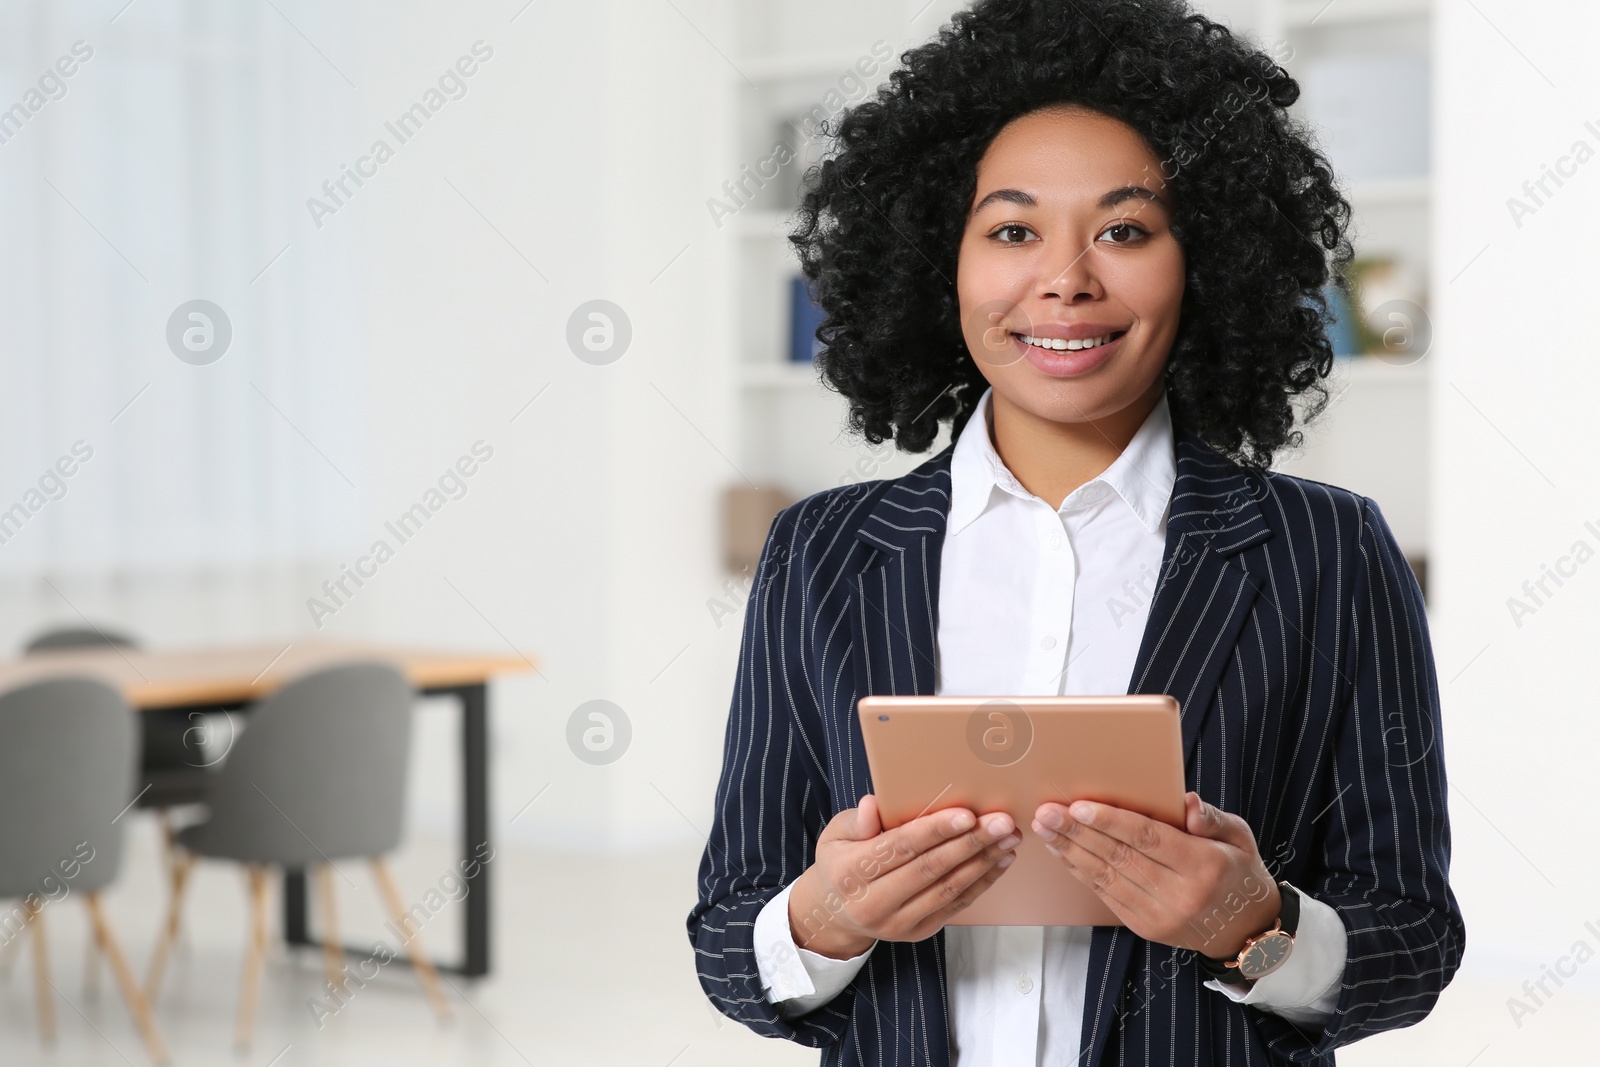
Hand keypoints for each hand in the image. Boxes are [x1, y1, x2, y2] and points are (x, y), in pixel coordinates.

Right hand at [788, 795, 1019, 959]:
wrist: (836, 913)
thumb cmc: (840, 863)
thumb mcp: (835, 835)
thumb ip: (856, 821)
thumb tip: (872, 806)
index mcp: (850, 873)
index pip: (900, 848)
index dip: (935, 831)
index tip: (967, 815)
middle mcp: (873, 903)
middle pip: (930, 869)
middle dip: (971, 843)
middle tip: (1002, 822)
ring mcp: (897, 922)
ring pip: (948, 889)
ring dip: (983, 862)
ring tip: (1009, 838)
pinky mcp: (917, 932)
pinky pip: (955, 905)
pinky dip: (981, 882)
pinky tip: (1000, 861)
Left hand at [1033, 791, 1280, 958]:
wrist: (1246, 930)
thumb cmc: (1238, 873)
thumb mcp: (1239, 838)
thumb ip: (1212, 819)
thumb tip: (1187, 802)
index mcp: (1203, 866)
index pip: (1149, 839)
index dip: (1111, 822)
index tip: (1079, 806)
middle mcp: (1180, 894)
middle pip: (1119, 857)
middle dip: (1077, 832)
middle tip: (1047, 812)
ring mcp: (1160, 914)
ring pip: (1106, 877)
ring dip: (1071, 851)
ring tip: (1045, 829)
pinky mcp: (1145, 926)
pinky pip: (1106, 894)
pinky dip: (1081, 872)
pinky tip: (1064, 853)